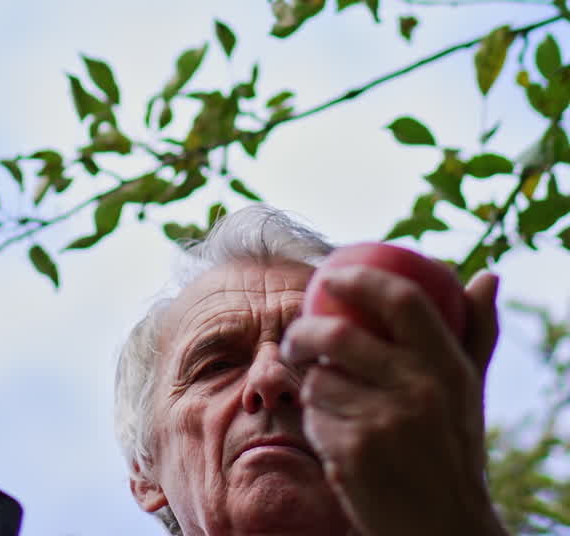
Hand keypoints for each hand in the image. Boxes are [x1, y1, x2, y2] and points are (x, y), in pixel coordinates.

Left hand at [280, 264, 507, 535]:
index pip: (402, 301)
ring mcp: (384, 423)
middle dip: (304, 330)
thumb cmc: (453, 448)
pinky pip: (314, 417)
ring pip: (319, 378)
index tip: (331, 274)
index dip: (361, 278)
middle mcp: (418, 390)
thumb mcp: (470, 390)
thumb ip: (476, 332)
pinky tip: (334, 432)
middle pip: (338, 334)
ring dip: (314, 384)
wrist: (447, 529)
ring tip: (330, 397)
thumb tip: (487, 276)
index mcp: (447, 367)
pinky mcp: (353, 454)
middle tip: (297, 335)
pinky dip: (316, 420)